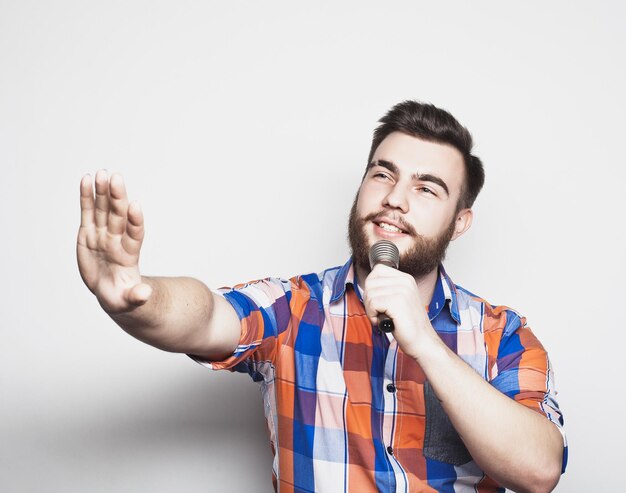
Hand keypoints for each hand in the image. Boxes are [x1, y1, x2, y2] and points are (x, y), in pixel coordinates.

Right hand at [77, 170, 151, 313]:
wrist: (111, 291)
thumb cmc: (122, 296)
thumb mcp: (129, 300)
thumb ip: (136, 296)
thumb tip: (144, 294)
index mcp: (129, 254)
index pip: (135, 234)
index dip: (135, 221)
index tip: (136, 206)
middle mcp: (117, 239)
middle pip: (118, 216)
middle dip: (117, 198)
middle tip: (116, 178)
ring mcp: (103, 234)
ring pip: (103, 210)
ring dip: (102, 191)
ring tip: (101, 173)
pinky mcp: (89, 233)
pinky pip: (88, 212)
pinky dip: (87, 196)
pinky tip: (86, 179)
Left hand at [363, 264, 436, 358]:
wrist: (422, 341)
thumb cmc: (407, 324)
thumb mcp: (399, 300)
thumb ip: (387, 289)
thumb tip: (368, 284)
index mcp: (406, 278)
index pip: (377, 270)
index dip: (371, 286)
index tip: (376, 301)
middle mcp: (405, 281)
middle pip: (370, 282)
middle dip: (368, 299)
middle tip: (376, 312)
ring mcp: (402, 290)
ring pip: (370, 293)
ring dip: (370, 309)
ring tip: (380, 318)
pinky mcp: (397, 302)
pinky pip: (373, 303)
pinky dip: (372, 315)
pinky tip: (381, 322)